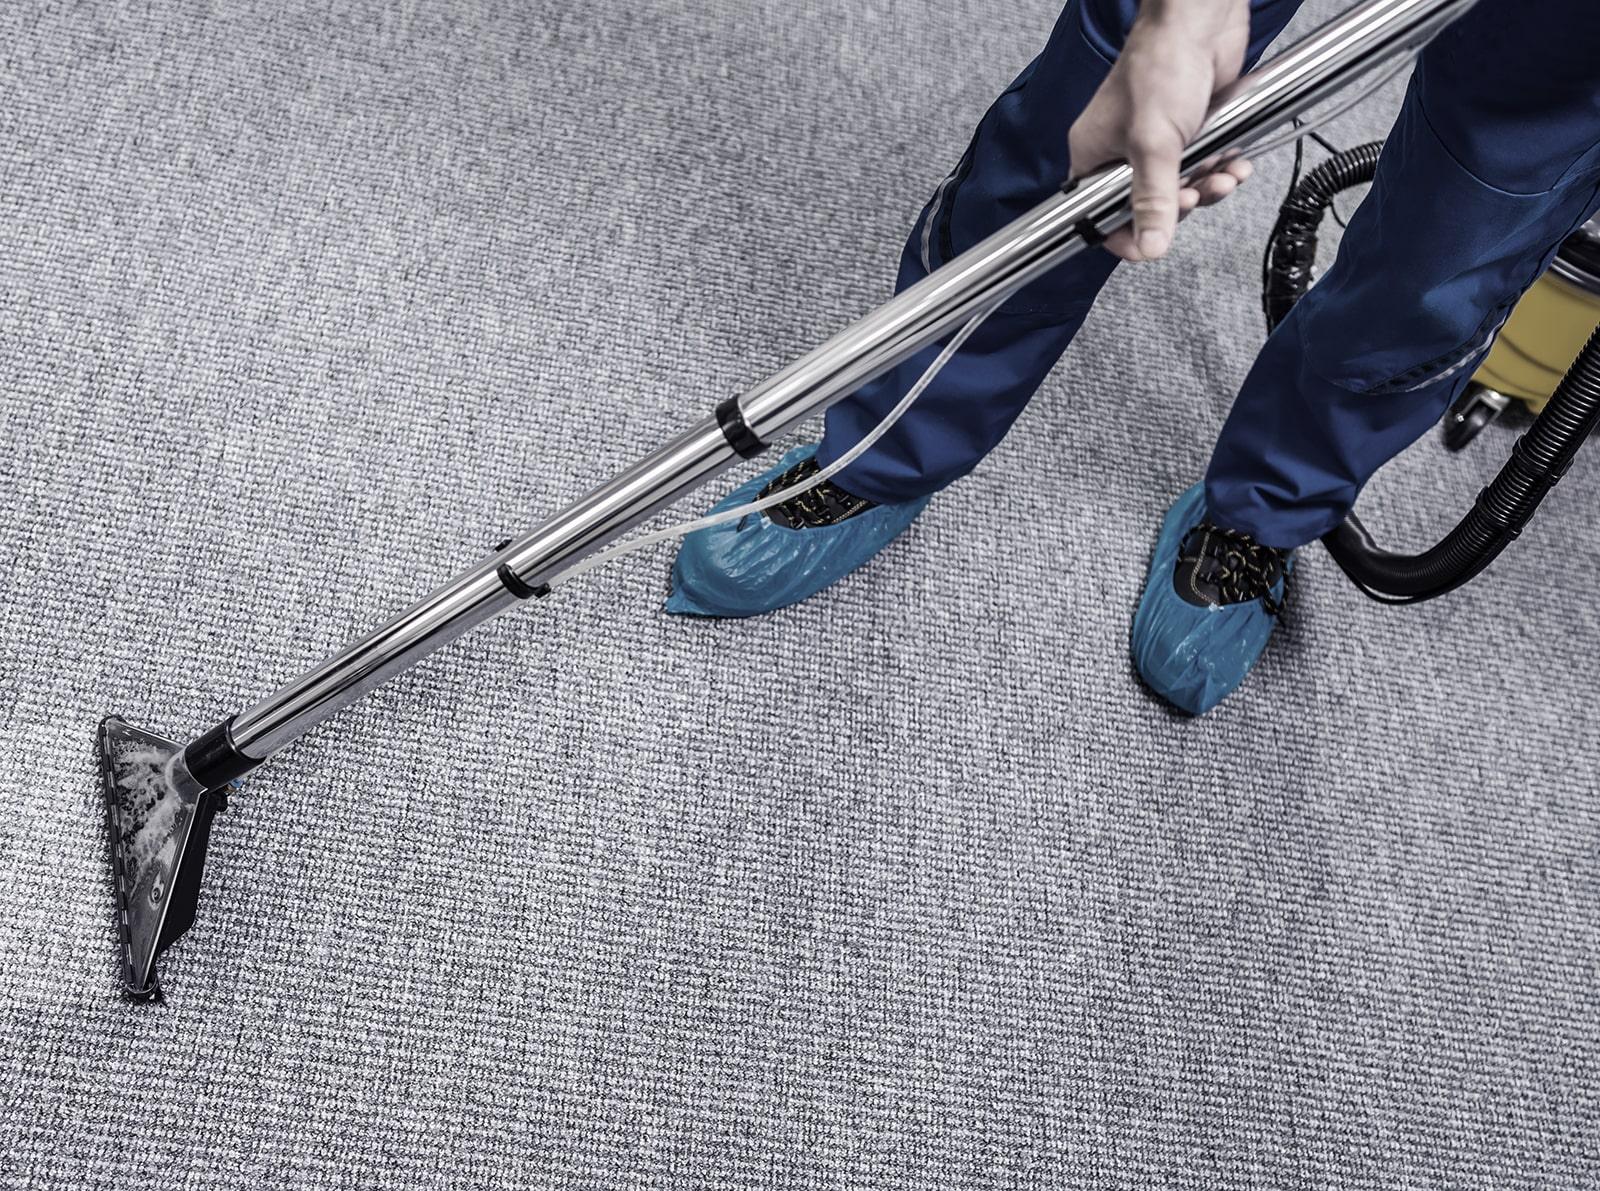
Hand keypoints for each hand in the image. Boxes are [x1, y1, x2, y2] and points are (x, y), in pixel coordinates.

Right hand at [1068, 0, 1253, 261]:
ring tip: (1223, 176)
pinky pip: (1203, 168)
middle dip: (1180, 206)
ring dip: (1208, 188)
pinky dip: (1221, 169)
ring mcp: (1156, 143)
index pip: (1099, 215)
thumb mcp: (1154, 143)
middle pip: (1147, 206)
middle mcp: (1121, 152)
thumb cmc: (1160, 65)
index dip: (1126, 235)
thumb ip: (1153, 198)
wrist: (1200, 21)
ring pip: (1181, 189)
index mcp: (1094, 156)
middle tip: (1196, 195)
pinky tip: (1234, 163)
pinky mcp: (1188, 132)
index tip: (1152, 242)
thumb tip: (1151, 245)